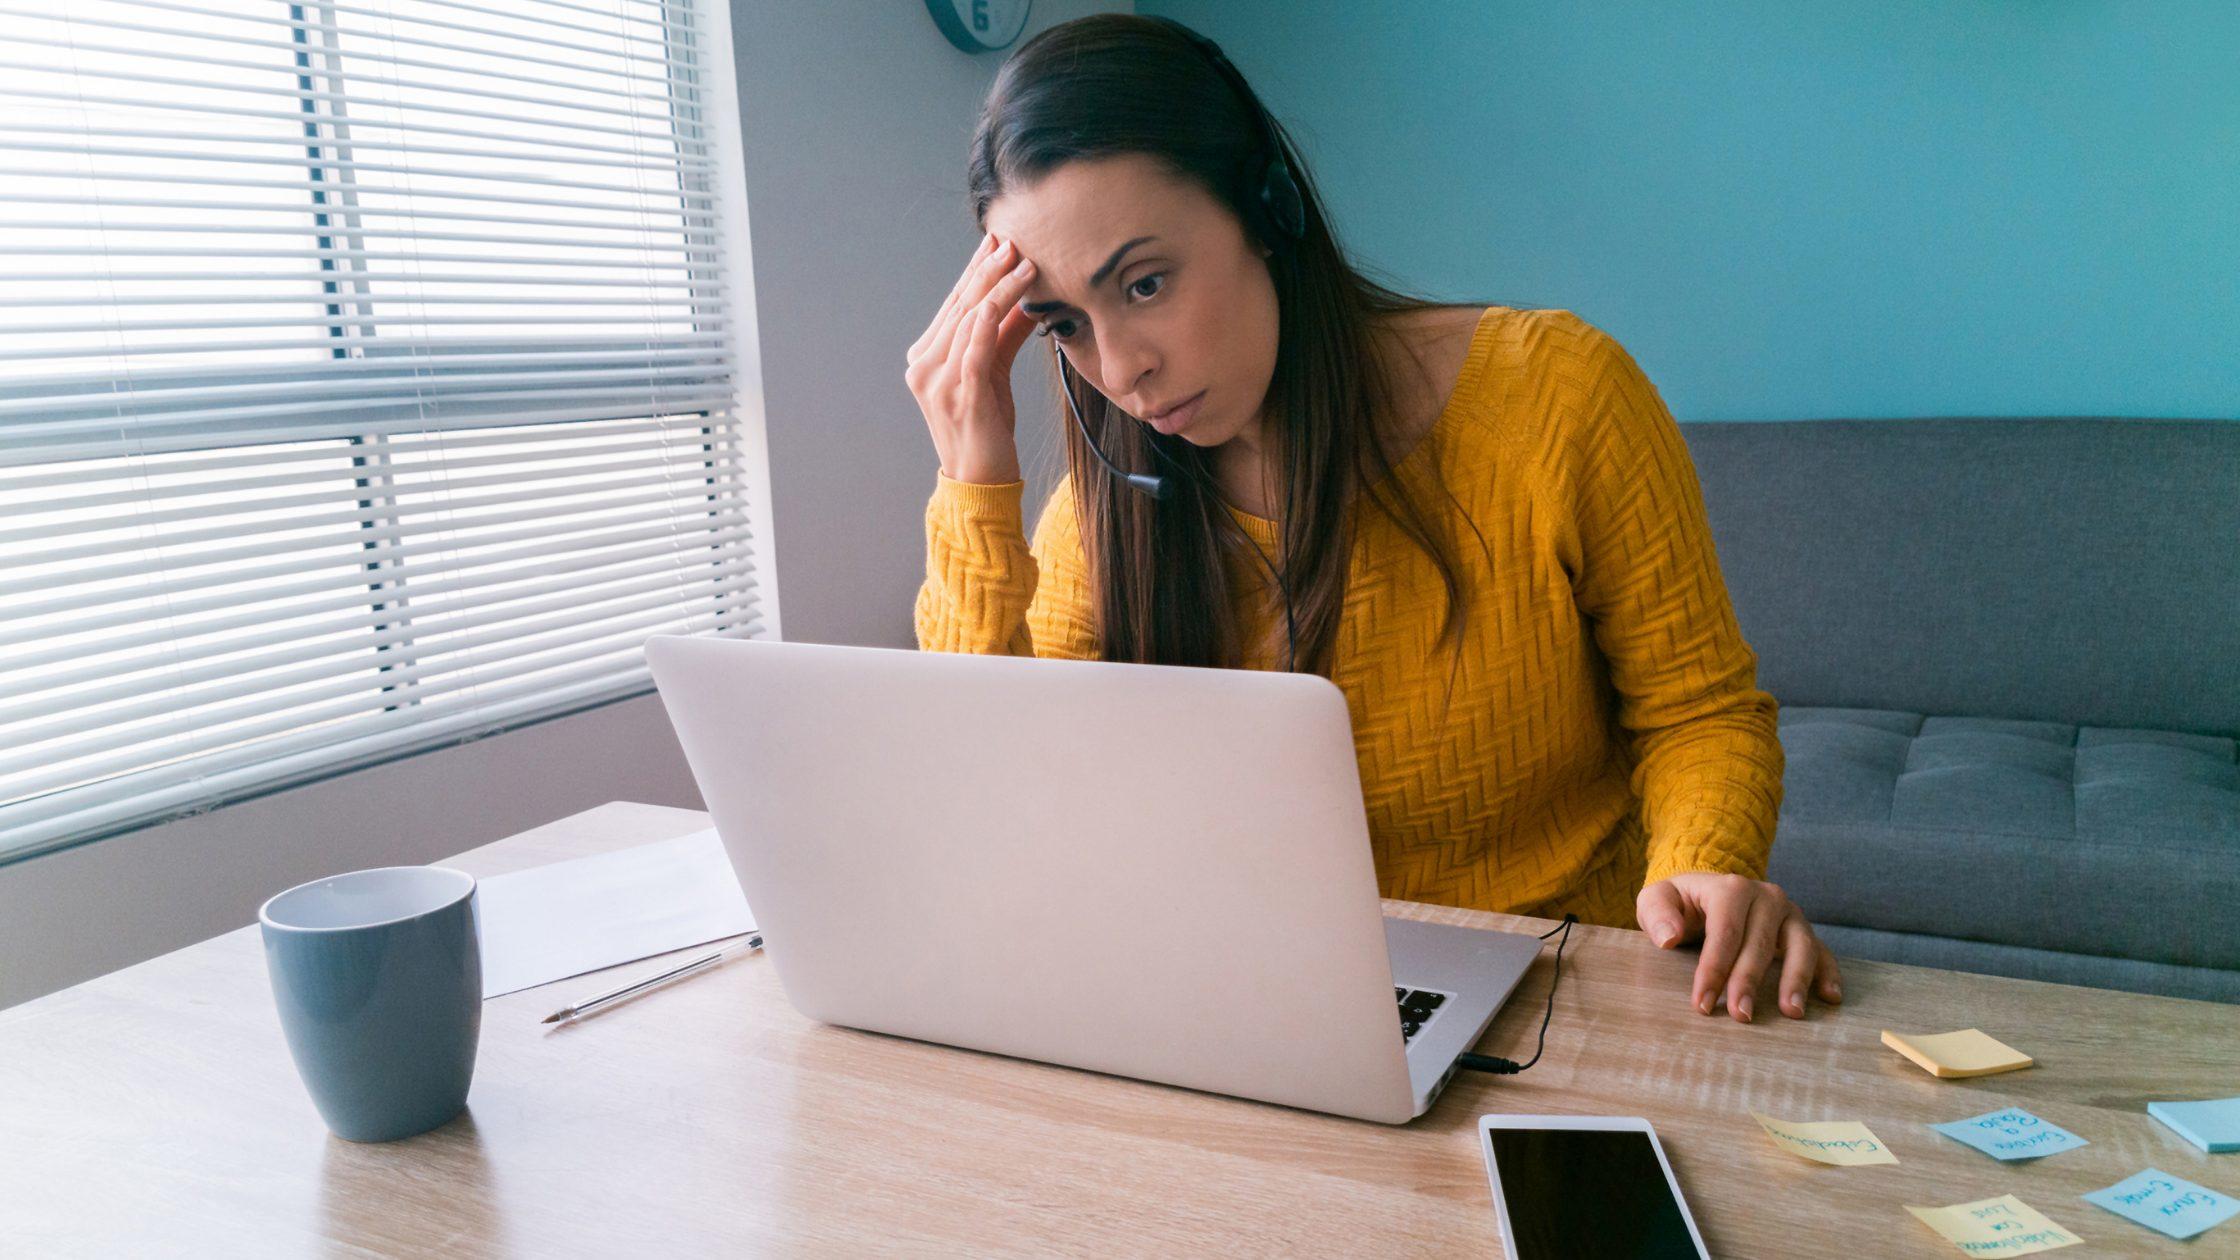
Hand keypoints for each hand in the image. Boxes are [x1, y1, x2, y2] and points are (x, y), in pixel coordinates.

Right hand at [906, 231, 1042, 483]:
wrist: (980, 480)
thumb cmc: (986, 428)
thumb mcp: (994, 372)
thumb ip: (1004, 335)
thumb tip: (1025, 298)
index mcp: (925, 358)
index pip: (953, 304)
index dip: (975, 271)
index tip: (995, 241)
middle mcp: (924, 366)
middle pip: (960, 307)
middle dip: (987, 271)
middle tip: (1011, 242)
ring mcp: (938, 382)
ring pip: (970, 322)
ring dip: (998, 289)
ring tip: (1024, 265)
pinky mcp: (960, 396)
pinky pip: (974, 350)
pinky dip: (988, 321)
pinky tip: (1004, 300)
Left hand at [1635, 873, 1842, 1021]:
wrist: (1706, 892)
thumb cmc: (1680, 903)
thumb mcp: (1656, 900)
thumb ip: (1657, 914)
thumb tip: (1668, 937)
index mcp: (1731, 888)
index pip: (1725, 933)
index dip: (1714, 969)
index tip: (1702, 1003)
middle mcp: (1767, 897)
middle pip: (1760, 944)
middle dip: (1749, 982)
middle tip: (1741, 1016)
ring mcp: (1789, 913)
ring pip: (1800, 946)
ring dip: (1797, 980)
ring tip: (1792, 1013)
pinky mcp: (1802, 930)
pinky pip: (1822, 950)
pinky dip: (1829, 972)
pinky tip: (1830, 997)